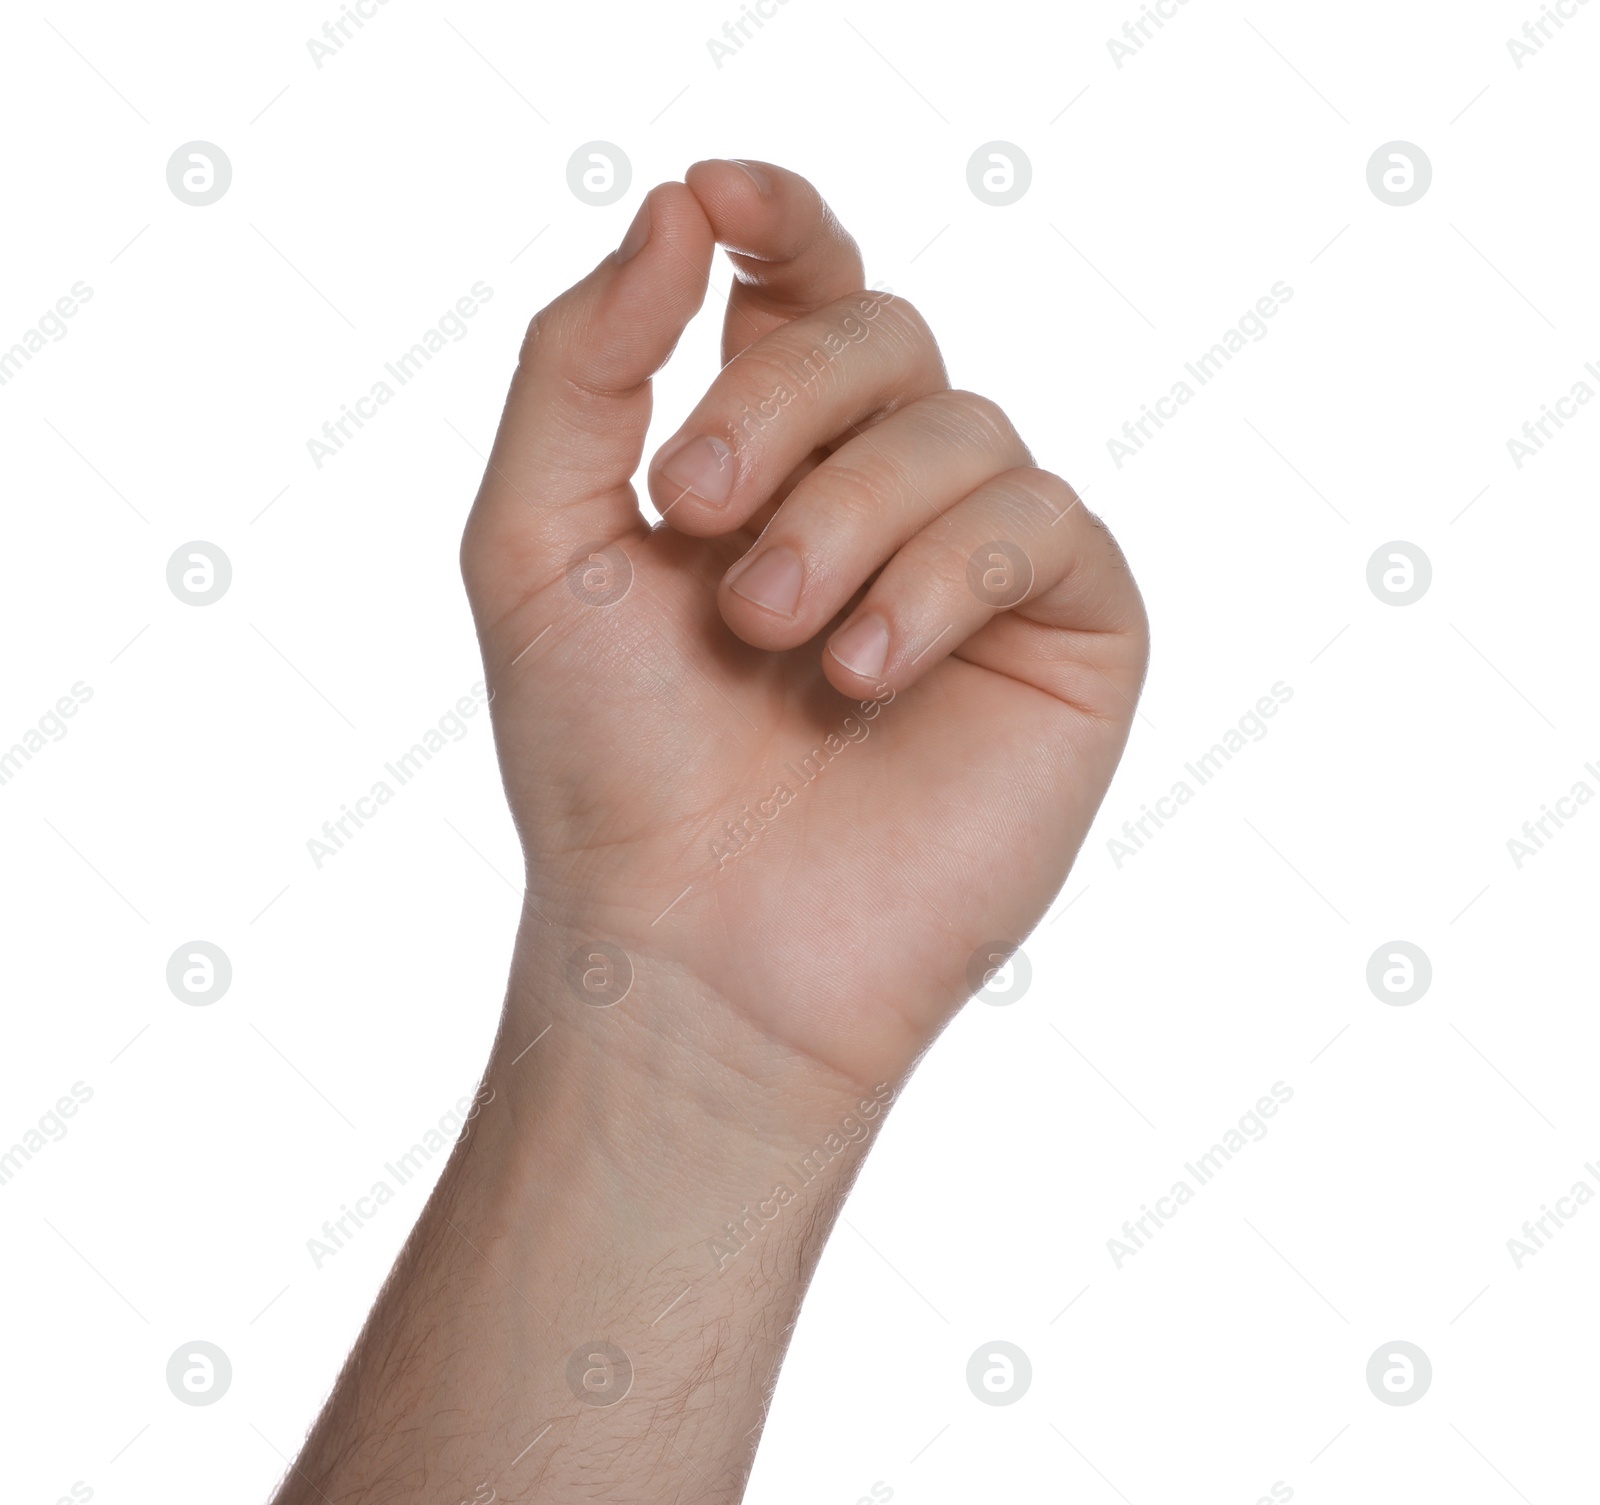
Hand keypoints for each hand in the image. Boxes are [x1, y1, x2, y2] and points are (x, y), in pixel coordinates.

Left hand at [462, 159, 1147, 1090]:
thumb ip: (584, 364)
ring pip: (963, 428)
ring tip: (773, 637)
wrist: (695, 945)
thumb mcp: (537, 542)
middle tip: (694, 521)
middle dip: (780, 406)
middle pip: (881, 331)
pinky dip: (946, 576)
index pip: (801, 290)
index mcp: (764, 464)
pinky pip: (1044, 521)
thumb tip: (677, 206)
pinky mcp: (1070, 636)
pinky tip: (870, 675)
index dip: (778, 221)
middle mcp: (881, 499)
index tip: (721, 198)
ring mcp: (981, 566)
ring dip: (849, 519)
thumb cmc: (609, 765)